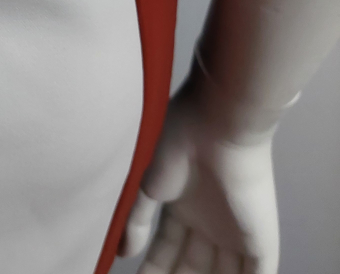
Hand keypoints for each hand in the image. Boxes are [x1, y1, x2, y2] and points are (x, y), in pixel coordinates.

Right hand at [119, 75, 279, 273]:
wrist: (218, 123)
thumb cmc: (174, 142)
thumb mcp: (146, 184)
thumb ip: (136, 221)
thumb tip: (122, 252)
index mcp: (182, 206)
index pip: (167, 248)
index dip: (153, 268)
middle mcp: (208, 222)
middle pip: (193, 267)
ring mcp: (235, 234)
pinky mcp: (261, 243)